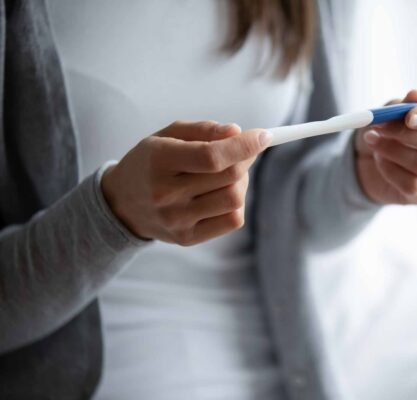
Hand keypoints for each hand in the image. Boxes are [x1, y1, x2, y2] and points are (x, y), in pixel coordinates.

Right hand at [101, 121, 271, 244]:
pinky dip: (235, 204)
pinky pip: (232, 221)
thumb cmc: (151, 161)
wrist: (122, 203)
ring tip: (227, 175)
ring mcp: (177, 220)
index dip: (244, 145)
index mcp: (160, 160)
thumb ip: (204, 130)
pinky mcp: (187, 238)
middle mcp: (166, 194)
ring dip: (241, 182)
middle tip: (241, 152)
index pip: (212, 156)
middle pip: (229, 177)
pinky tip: (220, 194)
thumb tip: (238, 132)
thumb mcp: (168, 135)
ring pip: (234, 199)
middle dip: (245, 159)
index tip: (264, 136)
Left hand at [354, 90, 416, 204]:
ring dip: (393, 151)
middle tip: (379, 126)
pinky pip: (412, 185)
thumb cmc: (390, 131)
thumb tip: (415, 95)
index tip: (409, 116)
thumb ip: (405, 105)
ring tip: (373, 141)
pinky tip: (380, 161)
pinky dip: (390, 171)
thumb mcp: (392, 112)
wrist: (369, 161)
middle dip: (406, 134)